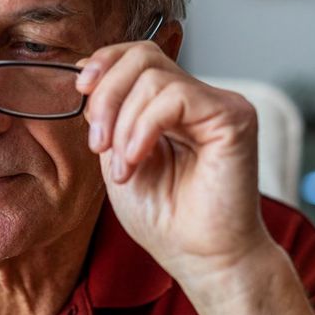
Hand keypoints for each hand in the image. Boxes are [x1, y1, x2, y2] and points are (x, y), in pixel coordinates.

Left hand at [76, 40, 278, 297]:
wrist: (202, 259)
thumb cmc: (166, 219)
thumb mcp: (119, 157)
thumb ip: (110, 116)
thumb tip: (87, 73)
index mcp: (173, 104)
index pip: (138, 55)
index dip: (104, 62)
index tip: (81, 93)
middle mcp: (200, 98)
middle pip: (143, 56)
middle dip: (107, 95)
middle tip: (97, 143)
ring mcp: (220, 104)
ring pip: (154, 77)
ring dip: (123, 124)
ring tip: (123, 167)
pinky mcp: (234, 117)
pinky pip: (176, 97)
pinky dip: (144, 128)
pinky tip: (137, 160)